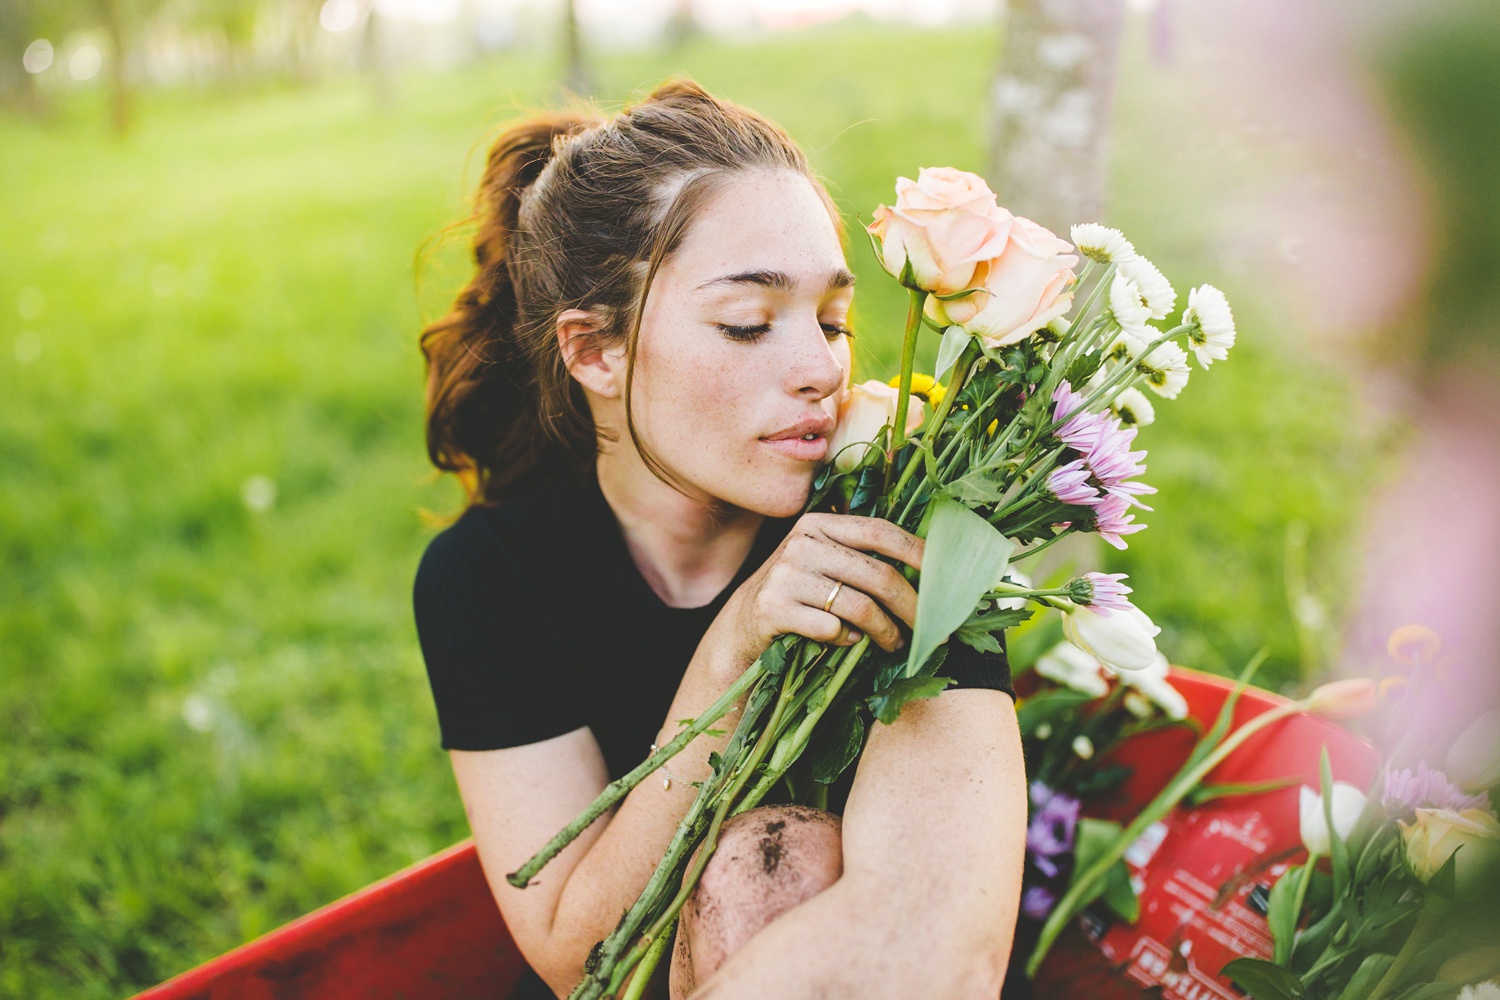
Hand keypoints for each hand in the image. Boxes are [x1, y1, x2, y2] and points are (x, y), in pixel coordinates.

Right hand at [716, 513, 923, 662]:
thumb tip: (929, 571)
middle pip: (877, 574)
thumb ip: (860, 558)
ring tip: (895, 643)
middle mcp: (801, 543)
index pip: (879, 532)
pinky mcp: (773, 609)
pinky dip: (847, 640)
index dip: (917, 553)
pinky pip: (831, 628)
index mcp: (818, 524)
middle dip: (913, 607)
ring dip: (886, 631)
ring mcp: (784, 575)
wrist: (741, 625)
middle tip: (931, 630)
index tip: (946, 577)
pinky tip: (849, 642)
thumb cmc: (797, 594)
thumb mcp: (822, 562)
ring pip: (859, 605)